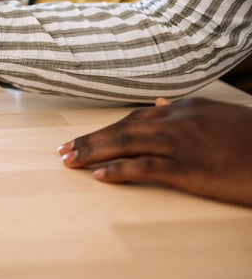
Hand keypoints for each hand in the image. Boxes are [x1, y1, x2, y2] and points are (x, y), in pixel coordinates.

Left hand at [58, 97, 251, 206]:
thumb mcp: (216, 114)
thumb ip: (183, 110)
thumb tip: (157, 102)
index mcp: (183, 107)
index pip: (134, 116)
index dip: (105, 128)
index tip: (81, 138)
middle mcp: (177, 120)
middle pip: (122, 128)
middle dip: (89, 140)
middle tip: (62, 151)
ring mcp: (182, 142)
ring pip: (126, 144)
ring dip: (93, 153)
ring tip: (69, 162)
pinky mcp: (189, 167)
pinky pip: (146, 167)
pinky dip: (119, 170)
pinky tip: (99, 176)